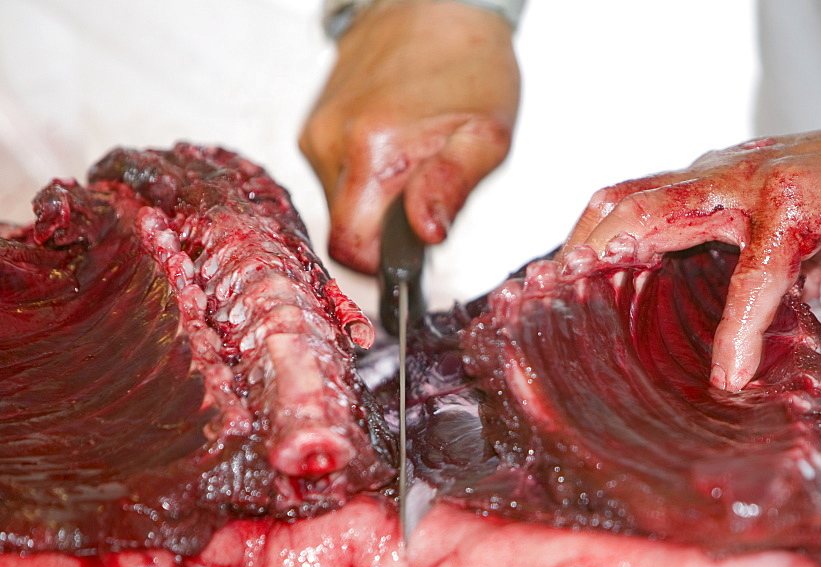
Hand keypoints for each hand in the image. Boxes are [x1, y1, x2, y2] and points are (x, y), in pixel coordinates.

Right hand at [300, 0, 519, 273]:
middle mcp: (330, 143)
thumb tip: (428, 234)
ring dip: (376, 199)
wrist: (437, 4)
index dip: (382, 264)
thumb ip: (452, 189)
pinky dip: (364, 175)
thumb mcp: (487, 136)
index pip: (351, 248)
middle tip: (425, 196)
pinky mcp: (312, 125)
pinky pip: (334, 175)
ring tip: (413, 160)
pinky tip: (393, 145)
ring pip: (339, 202)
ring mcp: (315, 132)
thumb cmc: (470, 67)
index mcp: (372, 151)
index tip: (412, 252)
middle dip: (384, 229)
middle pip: (343, 228)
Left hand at [562, 120, 820, 391]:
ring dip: (619, 257)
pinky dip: (739, 325)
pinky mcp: (799, 208)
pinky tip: (730, 372)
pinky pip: (757, 272)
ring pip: (662, 213)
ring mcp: (751, 186)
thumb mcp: (768, 234)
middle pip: (622, 199)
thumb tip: (712, 342)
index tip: (551, 284)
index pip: (623, 200)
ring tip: (590, 310)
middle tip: (548, 297)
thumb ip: (731, 266)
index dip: (582, 237)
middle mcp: (714, 178)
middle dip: (578, 246)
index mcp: (704, 186)